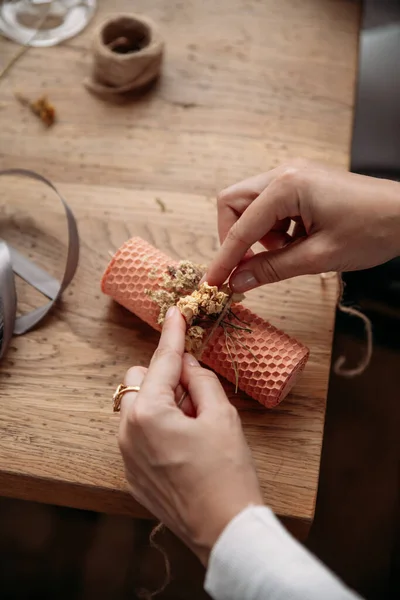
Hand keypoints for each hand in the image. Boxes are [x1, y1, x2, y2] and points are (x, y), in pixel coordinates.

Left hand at [118, 306, 262, 565]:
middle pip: (139, 380)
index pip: (163, 362)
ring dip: (161, 402)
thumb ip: (201, 380)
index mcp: (149, 412)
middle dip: (165, 377)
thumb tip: (188, 363)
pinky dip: (157, 427)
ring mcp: (126, 455)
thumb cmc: (228, 472)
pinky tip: (184, 446)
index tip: (176, 313)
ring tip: (194, 424)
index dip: (173, 335)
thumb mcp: (222, 417)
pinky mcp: (132, 474)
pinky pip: (138, 434)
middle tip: (197, 395)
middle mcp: (128, 431)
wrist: (225, 530)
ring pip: (137, 407)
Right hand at [205, 160, 399, 290]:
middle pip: (233, 203)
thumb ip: (272, 269)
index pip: (240, 227)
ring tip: (287, 252)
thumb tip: (237, 281)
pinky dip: (273, 229)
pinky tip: (295, 242)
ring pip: (250, 205)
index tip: (213, 283)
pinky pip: (270, 207)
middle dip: (235, 237)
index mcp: (287, 186)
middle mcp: (284, 173)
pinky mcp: (301, 184)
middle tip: (251, 265)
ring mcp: (292, 175)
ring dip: (257, 234)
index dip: (224, 258)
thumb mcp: (318, 257)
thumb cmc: (371, 231)